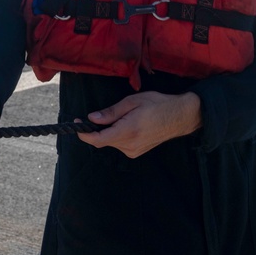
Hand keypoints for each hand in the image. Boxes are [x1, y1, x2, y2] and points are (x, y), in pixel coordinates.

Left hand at [77, 91, 201, 158]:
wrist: (179, 117)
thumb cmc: (157, 104)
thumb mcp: (132, 102)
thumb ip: (111, 112)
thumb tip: (92, 118)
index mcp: (128, 131)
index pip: (99, 139)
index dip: (84, 134)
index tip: (76, 124)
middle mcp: (130, 145)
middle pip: (103, 140)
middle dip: (96, 129)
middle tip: (95, 115)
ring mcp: (134, 151)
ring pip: (110, 142)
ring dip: (107, 131)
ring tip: (121, 117)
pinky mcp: (137, 152)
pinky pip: (119, 144)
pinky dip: (116, 135)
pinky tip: (126, 124)